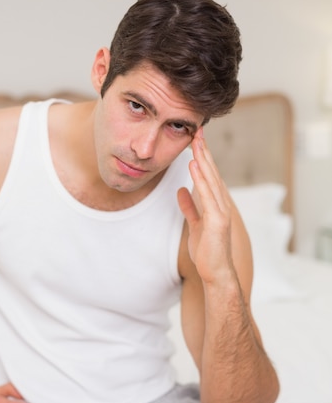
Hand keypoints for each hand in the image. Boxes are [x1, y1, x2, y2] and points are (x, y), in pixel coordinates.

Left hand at [177, 127, 234, 283]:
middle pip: (212, 172)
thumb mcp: (195, 223)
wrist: (216, 272)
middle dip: (204, 152)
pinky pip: (207, 195)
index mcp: (216, 204)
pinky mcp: (217, 220)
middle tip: (198, 131)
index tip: (196, 140)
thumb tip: (180, 190)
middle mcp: (221, 203)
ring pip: (211, 179)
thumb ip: (189, 206)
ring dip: (203, 159)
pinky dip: (200, 179)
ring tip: (196, 142)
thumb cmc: (207, 250)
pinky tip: (194, 165)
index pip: (209, 175)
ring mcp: (221, 211)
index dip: (203, 157)